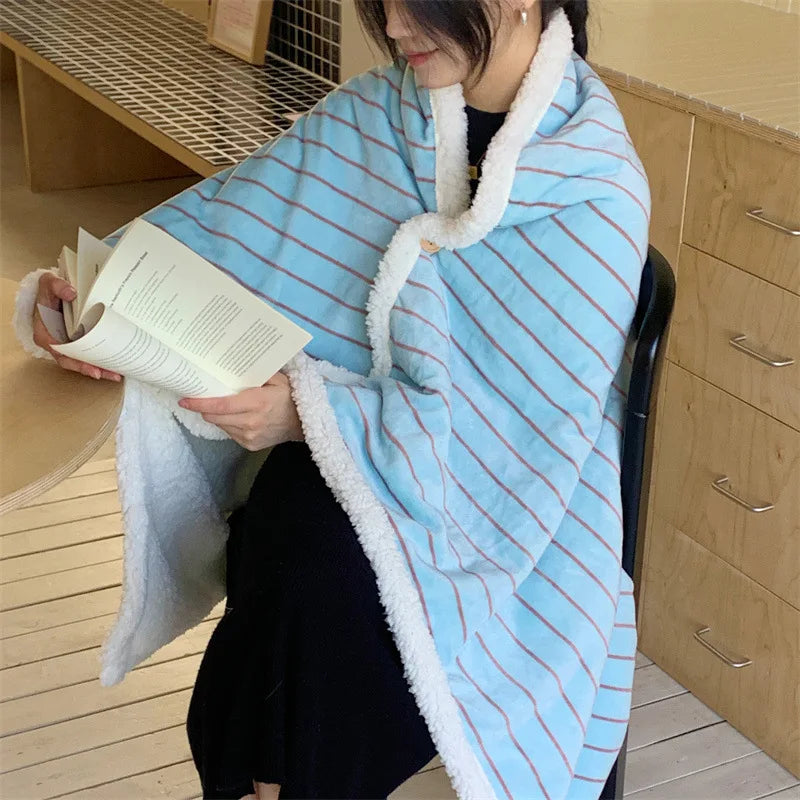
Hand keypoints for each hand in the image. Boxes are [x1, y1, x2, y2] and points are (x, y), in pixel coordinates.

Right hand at [32, 272, 120, 381]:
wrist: (53, 291)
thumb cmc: (49, 290)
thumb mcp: (48, 283)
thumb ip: (56, 286)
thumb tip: (71, 293)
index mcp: (45, 333)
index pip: (60, 353)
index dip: (76, 363)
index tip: (92, 370)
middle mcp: (56, 342)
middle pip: (73, 361)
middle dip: (92, 370)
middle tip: (112, 375)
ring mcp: (67, 343)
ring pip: (81, 360)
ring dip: (99, 369)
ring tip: (117, 374)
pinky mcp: (77, 340)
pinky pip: (87, 353)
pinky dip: (99, 359)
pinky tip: (114, 364)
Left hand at [178, 372, 303, 450]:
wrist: (302, 424)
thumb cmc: (289, 397)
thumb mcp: (277, 379)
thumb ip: (256, 373)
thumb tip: (233, 366)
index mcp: (257, 403)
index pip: (220, 406)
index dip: (200, 404)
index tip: (185, 400)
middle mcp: (251, 422)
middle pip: (215, 417)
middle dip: (204, 409)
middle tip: (199, 399)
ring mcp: (250, 436)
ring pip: (221, 425)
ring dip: (217, 416)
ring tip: (222, 406)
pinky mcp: (250, 445)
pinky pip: (230, 433)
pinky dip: (228, 424)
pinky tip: (236, 416)